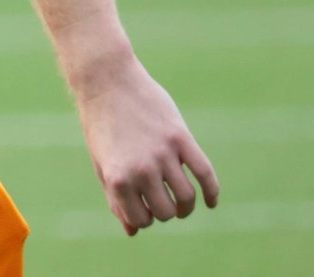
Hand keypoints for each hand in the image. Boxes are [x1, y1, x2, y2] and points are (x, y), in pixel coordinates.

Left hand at [75, 60, 218, 234]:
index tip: (143, 208)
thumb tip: (132, 232)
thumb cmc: (101, 126)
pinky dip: (212, 192)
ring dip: (187, 206)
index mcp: (118, 179)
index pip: (141, 220)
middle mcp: (141, 170)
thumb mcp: (102, 164)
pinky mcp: (180, 138)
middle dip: (165, 212)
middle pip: (166, 212)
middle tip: (162, 202)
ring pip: (187, 197)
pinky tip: (211, 201)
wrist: (106, 82)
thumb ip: (117, 198)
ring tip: (183, 203)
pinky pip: (205, 173)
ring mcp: (163, 154)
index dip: (144, 218)